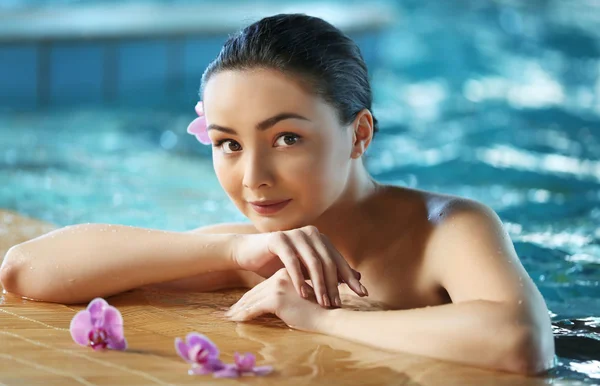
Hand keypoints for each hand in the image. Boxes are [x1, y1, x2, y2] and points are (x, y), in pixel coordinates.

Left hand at [225, 268, 325, 331]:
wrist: (331, 315)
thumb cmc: (320, 309)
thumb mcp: (302, 297)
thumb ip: (289, 295)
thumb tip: (278, 305)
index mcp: (286, 272)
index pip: (263, 286)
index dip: (250, 296)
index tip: (239, 304)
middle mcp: (280, 276)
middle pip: (255, 291)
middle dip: (240, 303)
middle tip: (228, 311)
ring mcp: (278, 286)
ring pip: (252, 299)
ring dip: (238, 310)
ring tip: (229, 317)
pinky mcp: (276, 298)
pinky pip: (254, 309)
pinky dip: (243, 316)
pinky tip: (235, 320)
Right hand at [231, 225, 366, 307]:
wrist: (249, 253)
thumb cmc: (279, 263)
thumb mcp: (306, 268)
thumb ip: (329, 270)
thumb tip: (356, 276)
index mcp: (320, 239)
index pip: (339, 259)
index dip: (350, 277)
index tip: (362, 294)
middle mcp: (310, 233)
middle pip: (328, 261)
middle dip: (334, 285)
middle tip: (336, 304)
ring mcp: (295, 234)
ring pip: (313, 262)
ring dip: (319, 284)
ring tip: (322, 302)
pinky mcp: (279, 239)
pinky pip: (293, 261)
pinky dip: (299, 278)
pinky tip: (303, 293)